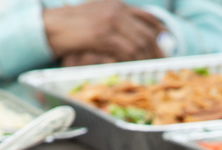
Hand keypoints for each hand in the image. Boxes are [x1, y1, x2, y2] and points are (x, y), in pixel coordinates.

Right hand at [44, 0, 164, 64]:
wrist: (54, 25)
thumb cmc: (74, 26)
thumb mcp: (98, 18)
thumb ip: (117, 23)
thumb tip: (135, 40)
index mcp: (118, 4)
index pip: (146, 17)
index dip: (160, 31)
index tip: (168, 44)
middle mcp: (117, 9)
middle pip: (146, 32)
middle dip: (157, 49)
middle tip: (162, 63)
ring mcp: (110, 21)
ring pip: (138, 42)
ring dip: (146, 59)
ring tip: (151, 70)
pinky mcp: (103, 35)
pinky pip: (125, 50)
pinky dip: (133, 61)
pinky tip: (136, 68)